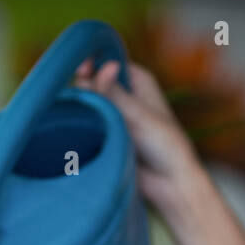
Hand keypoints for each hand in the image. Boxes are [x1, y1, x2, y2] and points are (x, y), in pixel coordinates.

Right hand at [73, 56, 200, 214]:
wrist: (169, 184)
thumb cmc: (164, 146)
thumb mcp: (139, 116)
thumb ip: (115, 94)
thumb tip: (103, 66)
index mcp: (138, 80)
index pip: (108, 60)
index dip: (92, 61)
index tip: (81, 71)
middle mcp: (125, 94)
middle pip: (93, 81)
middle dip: (84, 88)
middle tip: (84, 102)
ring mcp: (114, 115)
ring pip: (88, 104)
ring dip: (81, 109)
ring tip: (83, 121)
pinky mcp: (106, 135)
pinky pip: (86, 124)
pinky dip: (79, 126)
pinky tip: (75, 131)